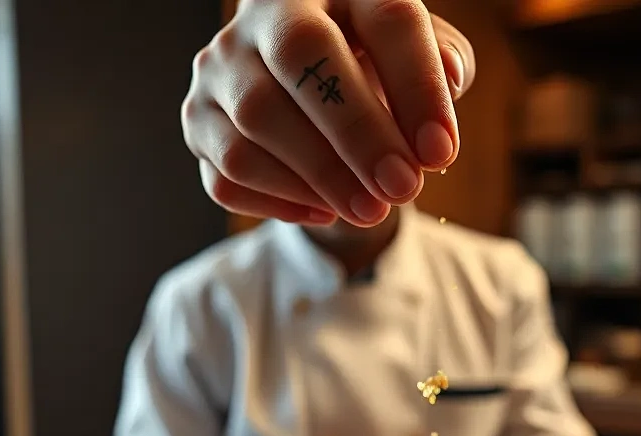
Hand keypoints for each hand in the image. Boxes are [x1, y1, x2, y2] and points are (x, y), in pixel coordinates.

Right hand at [182, 0, 475, 226]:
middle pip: (302, 56)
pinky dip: (281, 200)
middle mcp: (264, 13)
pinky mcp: (198, 124)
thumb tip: (442, 93)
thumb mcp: (419, 61)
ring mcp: (219, 69)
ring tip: (371, 210)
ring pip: (256, 120)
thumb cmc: (374, 73)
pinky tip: (325, 210)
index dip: (417, 86)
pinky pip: (228, 173)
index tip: (441, 152)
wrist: (308, 92)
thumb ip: (442, 68)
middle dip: (359, 134)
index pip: (383, 17)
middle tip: (403, 188)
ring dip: (320, 176)